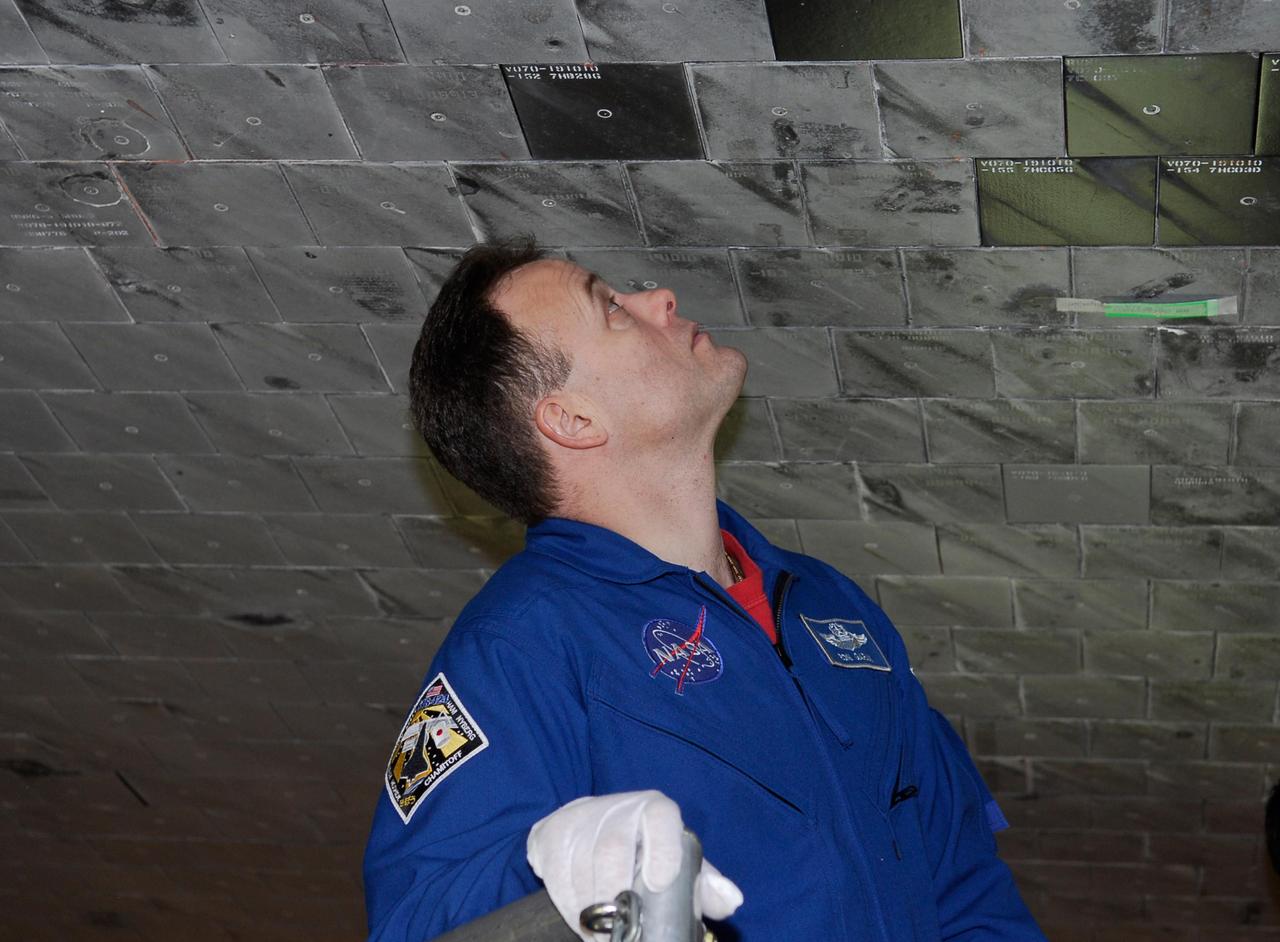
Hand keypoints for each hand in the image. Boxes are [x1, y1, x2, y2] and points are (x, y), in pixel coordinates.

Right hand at [526, 790, 742, 939]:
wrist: (592, 824)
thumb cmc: (645, 851)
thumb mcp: (679, 862)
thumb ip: (704, 884)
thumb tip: (731, 901)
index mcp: (655, 811)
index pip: (660, 818)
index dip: (661, 849)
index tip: (659, 884)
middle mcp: (617, 808)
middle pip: (612, 849)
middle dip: (614, 895)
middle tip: (620, 933)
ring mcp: (580, 818)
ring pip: (580, 866)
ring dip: (589, 910)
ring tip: (600, 938)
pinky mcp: (551, 833)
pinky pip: (555, 874)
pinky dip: (567, 905)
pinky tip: (580, 919)